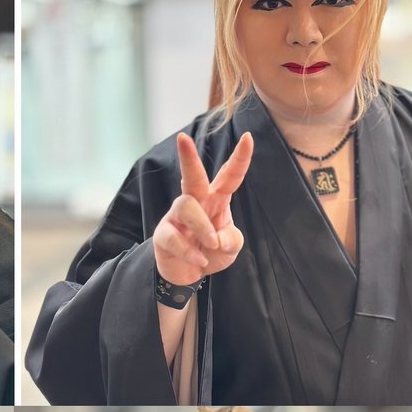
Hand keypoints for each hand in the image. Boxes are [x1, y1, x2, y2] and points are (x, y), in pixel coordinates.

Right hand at [152, 132, 252, 287]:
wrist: (188, 274)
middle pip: (192, 176)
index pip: (228, 176)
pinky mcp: (163, 234)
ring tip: (212, 245)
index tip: (248, 137)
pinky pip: (174, 237)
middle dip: (188, 157)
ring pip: (186, 207)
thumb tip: (218, 239)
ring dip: (203, 227)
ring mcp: (176, 217)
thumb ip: (231, 240)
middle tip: (182, 138)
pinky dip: (190, 251)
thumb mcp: (231, 246)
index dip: (239, 158)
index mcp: (216, 199)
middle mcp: (195, 202)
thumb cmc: (211, 252)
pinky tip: (200, 261)